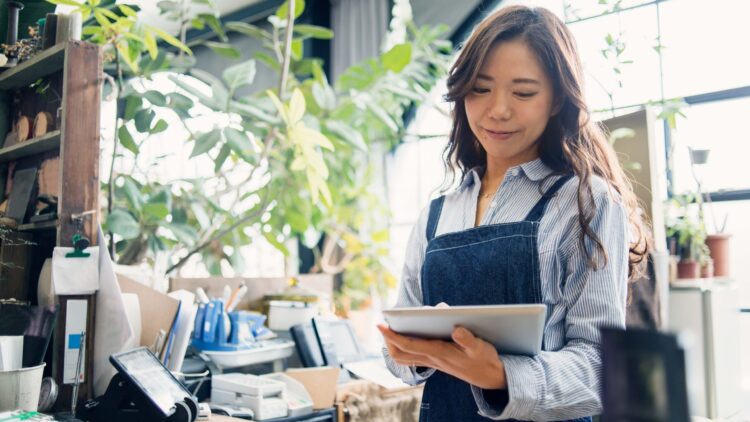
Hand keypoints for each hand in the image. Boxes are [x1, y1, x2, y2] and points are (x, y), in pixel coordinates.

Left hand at [378, 324, 506, 389]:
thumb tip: (456, 329)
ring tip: (391, 327)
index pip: (408, 345)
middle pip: (400, 354)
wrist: (491, 376)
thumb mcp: (480, 348)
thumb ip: (468, 339)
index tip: (380, 324)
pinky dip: (406, 346)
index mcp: (439, 353)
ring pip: (405, 357)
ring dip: (395, 344)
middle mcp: (432, 358)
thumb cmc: (484, 359)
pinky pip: (414, 356)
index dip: (392, 335)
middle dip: (388, 340)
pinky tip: (409, 333)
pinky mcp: (437, 361)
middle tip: (383, 325)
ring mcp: (433, 361)